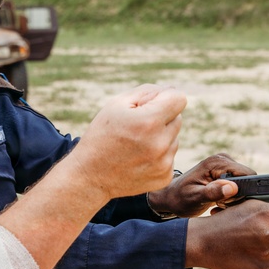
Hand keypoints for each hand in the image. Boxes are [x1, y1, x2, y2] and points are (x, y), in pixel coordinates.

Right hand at [73, 84, 186, 199]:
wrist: (90, 178)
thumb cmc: (101, 136)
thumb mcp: (116, 105)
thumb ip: (147, 92)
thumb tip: (172, 91)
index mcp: (149, 122)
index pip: (178, 99)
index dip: (164, 98)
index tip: (150, 105)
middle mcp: (161, 144)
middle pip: (177, 118)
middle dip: (160, 118)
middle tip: (136, 128)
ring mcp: (164, 163)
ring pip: (174, 138)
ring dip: (160, 137)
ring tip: (135, 145)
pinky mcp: (165, 177)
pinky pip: (170, 156)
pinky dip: (158, 155)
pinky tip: (138, 159)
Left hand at [146, 153, 254, 217]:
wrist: (171, 197)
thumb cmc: (179, 198)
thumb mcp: (194, 198)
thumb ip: (212, 192)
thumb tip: (232, 188)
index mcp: (216, 162)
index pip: (246, 174)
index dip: (242, 191)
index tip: (226, 201)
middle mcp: (222, 159)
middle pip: (247, 180)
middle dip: (237, 196)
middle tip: (219, 204)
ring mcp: (224, 165)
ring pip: (245, 185)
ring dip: (234, 198)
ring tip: (217, 204)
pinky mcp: (225, 172)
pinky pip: (239, 186)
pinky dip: (231, 197)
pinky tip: (217, 202)